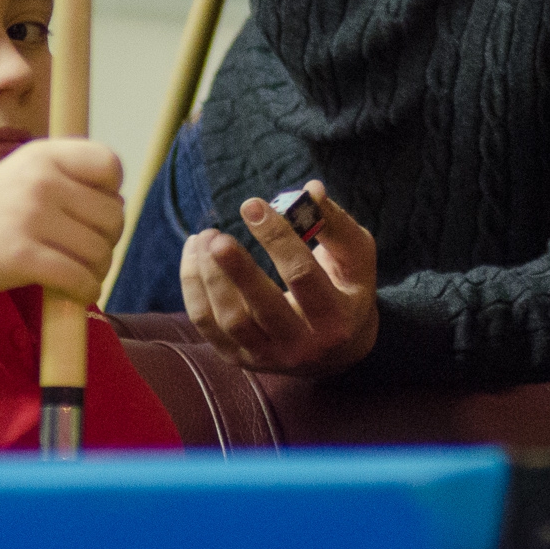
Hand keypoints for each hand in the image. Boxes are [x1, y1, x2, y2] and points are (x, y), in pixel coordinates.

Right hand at [0, 138, 125, 303]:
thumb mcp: (24, 172)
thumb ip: (67, 179)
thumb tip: (118, 207)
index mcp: (44, 155)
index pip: (110, 165)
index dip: (112, 193)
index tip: (92, 211)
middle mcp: (40, 180)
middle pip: (113, 216)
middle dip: (108, 240)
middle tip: (85, 252)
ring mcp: (29, 218)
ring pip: (100, 251)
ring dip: (97, 270)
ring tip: (79, 273)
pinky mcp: (20, 257)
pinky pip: (79, 278)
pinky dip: (85, 290)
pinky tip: (74, 292)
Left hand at [181, 182, 377, 374]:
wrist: (337, 351)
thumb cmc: (346, 288)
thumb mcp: (355, 256)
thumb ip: (335, 223)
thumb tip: (311, 189)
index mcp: (336, 318)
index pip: (302, 275)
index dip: (277, 239)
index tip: (252, 205)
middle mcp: (303, 346)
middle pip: (263, 307)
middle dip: (236, 269)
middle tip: (216, 237)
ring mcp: (268, 357)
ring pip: (231, 319)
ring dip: (210, 276)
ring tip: (205, 237)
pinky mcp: (239, 359)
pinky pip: (206, 326)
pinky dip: (194, 288)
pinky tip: (194, 254)